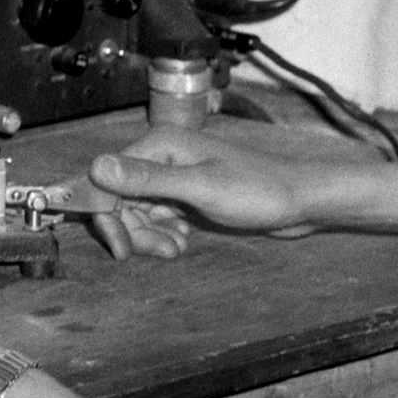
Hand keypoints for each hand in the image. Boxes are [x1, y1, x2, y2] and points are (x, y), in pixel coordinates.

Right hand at [86, 125, 397, 259]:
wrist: (301, 203)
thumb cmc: (259, 190)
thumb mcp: (200, 188)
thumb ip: (147, 179)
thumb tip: (96, 167)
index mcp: (160, 144)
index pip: (107, 180)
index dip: (106, 216)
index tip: (120, 249)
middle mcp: (162, 156)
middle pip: (119, 199)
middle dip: (134, 231)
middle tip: (161, 253)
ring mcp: (174, 176)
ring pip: (137, 212)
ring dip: (150, 236)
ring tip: (176, 249)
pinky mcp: (187, 195)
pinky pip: (156, 218)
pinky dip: (162, 234)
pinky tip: (182, 243)